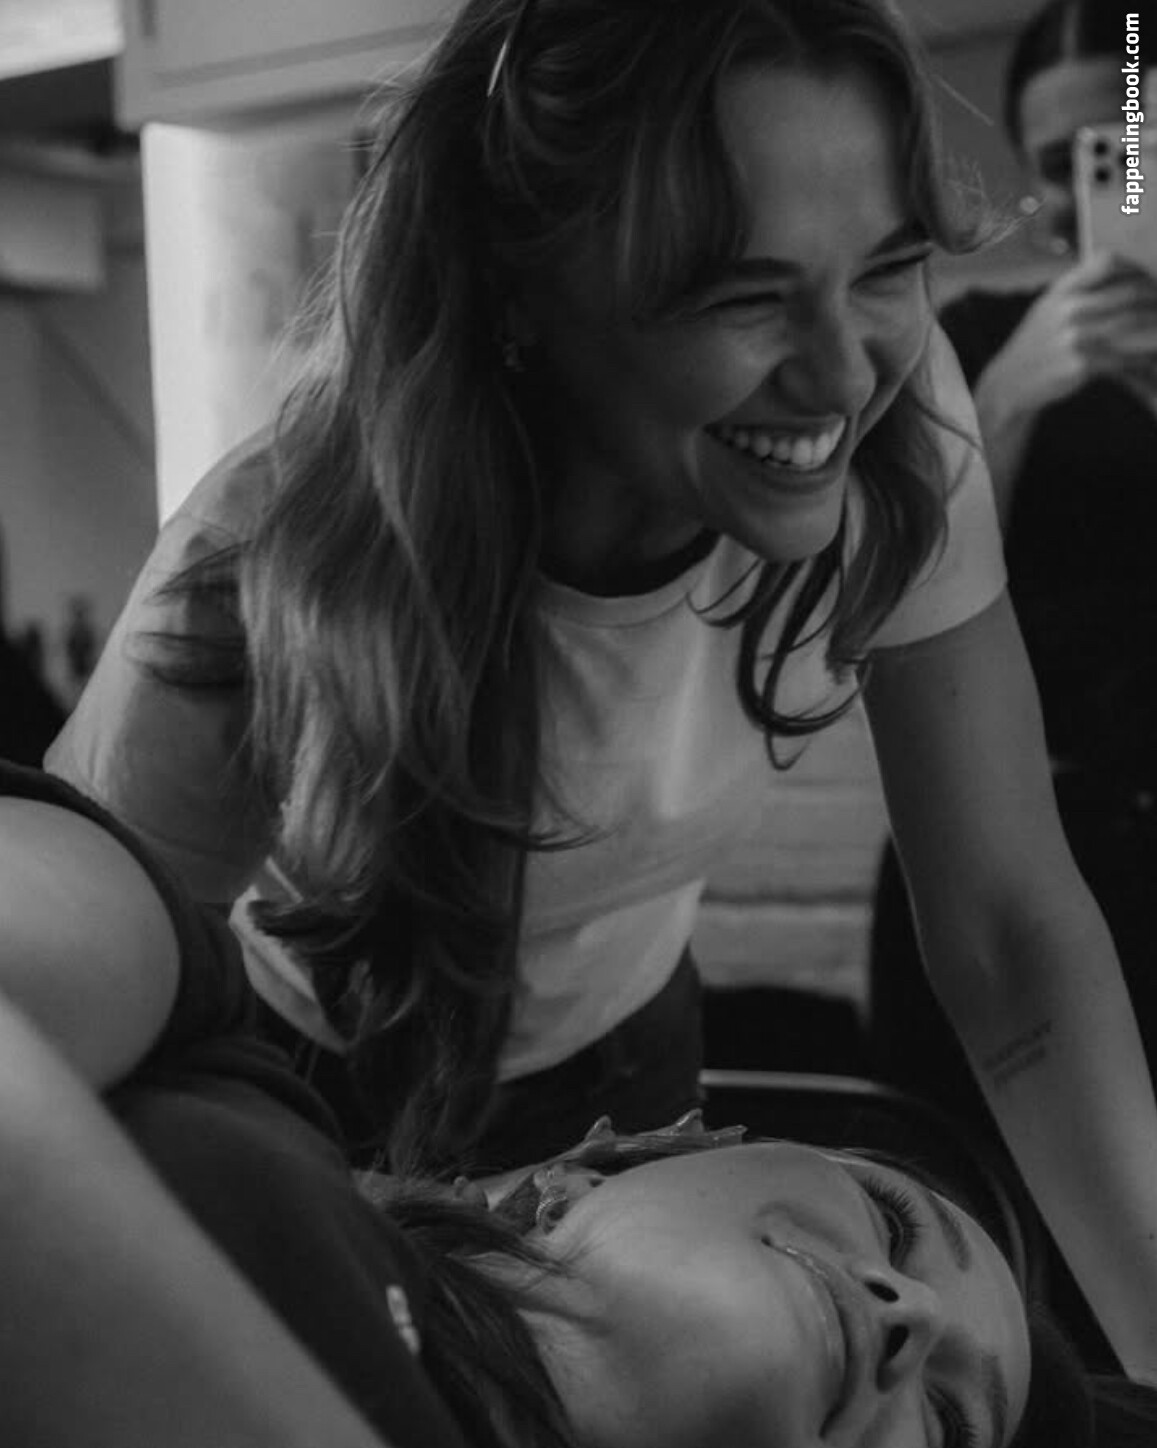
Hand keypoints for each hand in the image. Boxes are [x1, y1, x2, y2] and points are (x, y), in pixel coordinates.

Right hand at [978, 252, 1156, 423]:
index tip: (1151, 278)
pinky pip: (1124, 357)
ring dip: (1156, 327)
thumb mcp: (1048, 307)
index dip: (1136, 267)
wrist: (1010, 383)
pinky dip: (1142, 359)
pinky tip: (1149, 360)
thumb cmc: (1037, 344)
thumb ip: (1079, 288)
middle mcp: (1068, 309)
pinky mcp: (1081, 364)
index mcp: (1062, 290)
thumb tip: (1122, 270)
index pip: (1108, 261)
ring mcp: (1074, 337)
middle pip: (1130, 292)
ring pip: (1133, 323)